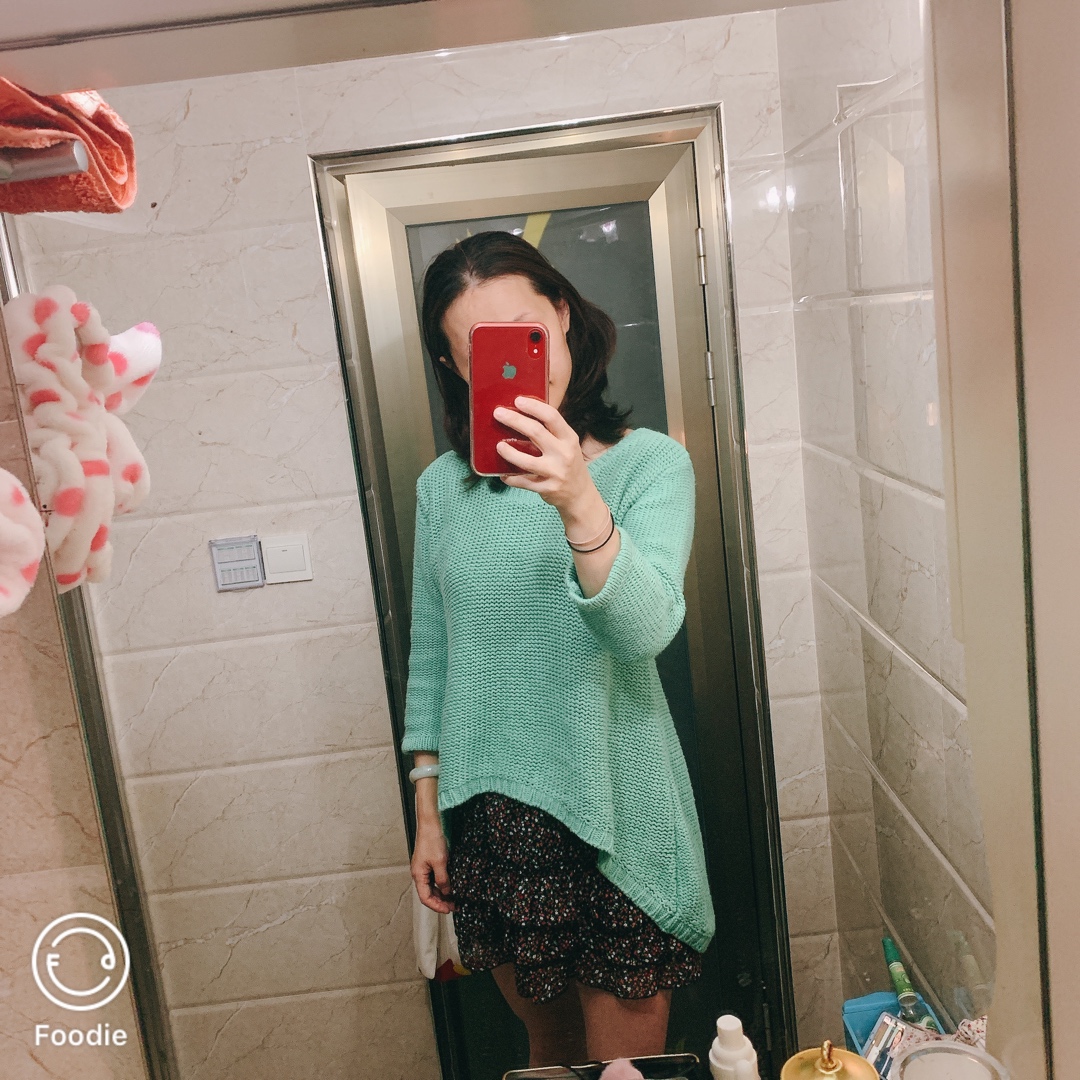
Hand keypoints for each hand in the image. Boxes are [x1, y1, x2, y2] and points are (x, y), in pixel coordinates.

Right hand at [411, 819, 453, 913]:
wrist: (431, 824)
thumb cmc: (432, 840)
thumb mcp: (440, 862)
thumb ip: (443, 879)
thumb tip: (447, 892)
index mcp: (418, 875)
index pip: (425, 898)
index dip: (437, 906)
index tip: (448, 910)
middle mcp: (419, 873)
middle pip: (428, 894)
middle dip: (440, 902)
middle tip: (454, 906)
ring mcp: (423, 868)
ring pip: (432, 887)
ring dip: (442, 894)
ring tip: (454, 898)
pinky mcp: (429, 863)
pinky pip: (434, 879)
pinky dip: (442, 884)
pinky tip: (450, 886)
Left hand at [494, 397, 595, 514]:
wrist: (580, 494)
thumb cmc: (569, 464)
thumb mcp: (567, 444)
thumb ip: (551, 431)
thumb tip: (523, 413)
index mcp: (569, 438)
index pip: (552, 417)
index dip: (534, 407)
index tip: (517, 400)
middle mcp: (564, 454)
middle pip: (536, 432)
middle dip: (514, 420)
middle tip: (498, 413)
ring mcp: (555, 472)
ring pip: (526, 461)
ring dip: (509, 452)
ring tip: (499, 446)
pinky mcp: (546, 488)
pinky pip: (523, 482)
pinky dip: (510, 478)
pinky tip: (503, 473)